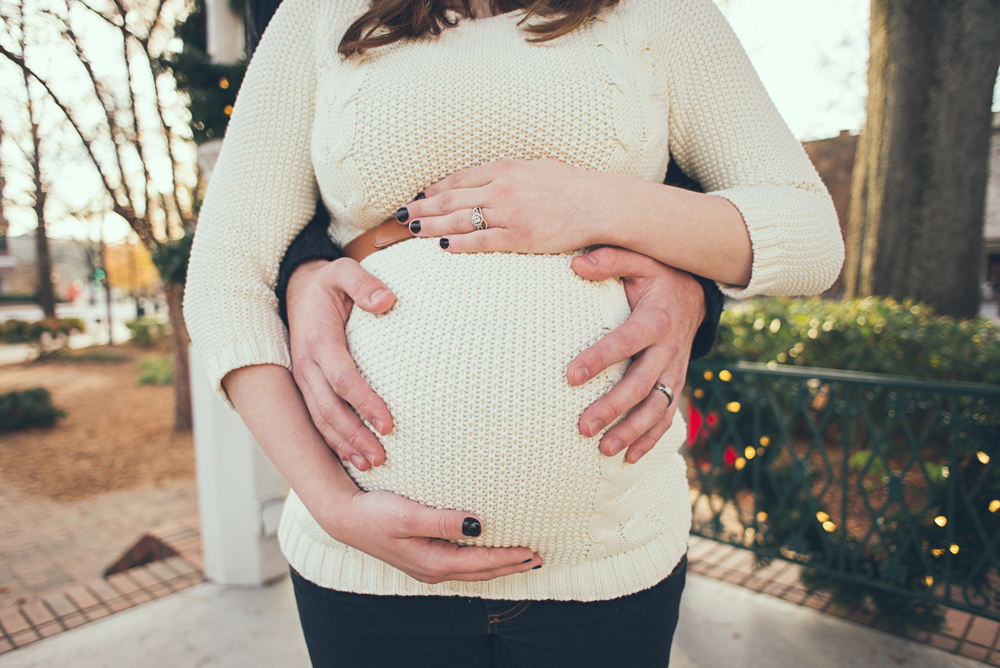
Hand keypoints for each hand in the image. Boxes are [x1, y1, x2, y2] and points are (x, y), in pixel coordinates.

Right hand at [287, 258, 395, 470]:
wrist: (297, 289)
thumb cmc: (328, 283)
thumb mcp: (343, 271)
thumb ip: (364, 283)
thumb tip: (387, 299)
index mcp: (318, 340)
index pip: (342, 378)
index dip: (364, 402)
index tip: (389, 423)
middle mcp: (306, 365)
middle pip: (329, 409)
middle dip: (355, 435)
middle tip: (382, 456)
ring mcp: (303, 379)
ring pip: (321, 421)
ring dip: (345, 445)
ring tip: (371, 464)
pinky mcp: (306, 387)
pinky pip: (317, 420)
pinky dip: (334, 442)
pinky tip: (353, 458)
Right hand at [330, 490, 540, 583]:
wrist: (344, 517)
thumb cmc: (374, 513)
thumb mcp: (409, 515)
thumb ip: (444, 521)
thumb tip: (478, 526)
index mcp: (433, 561)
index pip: (481, 562)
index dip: (510, 558)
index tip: (534, 553)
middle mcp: (432, 569)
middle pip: (480, 571)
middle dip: (510, 565)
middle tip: (537, 558)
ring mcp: (426, 565)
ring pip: (471, 569)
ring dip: (496, 564)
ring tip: (520, 558)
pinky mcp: (420, 557)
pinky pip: (459, 563)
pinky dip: (479, 560)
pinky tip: (484, 553)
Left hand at [397, 158, 632, 253]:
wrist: (601, 203)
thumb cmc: (574, 186)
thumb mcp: (538, 167)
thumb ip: (512, 173)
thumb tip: (494, 177)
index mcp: (506, 168)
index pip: (459, 178)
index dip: (435, 189)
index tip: (419, 196)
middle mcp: (502, 188)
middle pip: (451, 199)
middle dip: (423, 207)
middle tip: (401, 215)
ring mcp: (509, 213)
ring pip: (459, 220)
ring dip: (432, 225)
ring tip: (413, 231)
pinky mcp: (519, 237)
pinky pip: (481, 241)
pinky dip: (459, 243)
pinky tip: (442, 246)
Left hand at [567, 247, 704, 463]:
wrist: (695, 295)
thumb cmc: (657, 275)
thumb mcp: (640, 258)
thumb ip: (610, 258)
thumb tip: (576, 264)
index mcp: (656, 320)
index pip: (625, 342)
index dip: (599, 359)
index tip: (570, 376)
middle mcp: (669, 351)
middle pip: (641, 385)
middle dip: (613, 409)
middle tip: (583, 426)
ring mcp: (675, 372)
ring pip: (656, 408)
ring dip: (631, 432)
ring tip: (604, 450)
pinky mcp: (675, 385)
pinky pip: (666, 416)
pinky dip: (650, 440)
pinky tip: (628, 458)